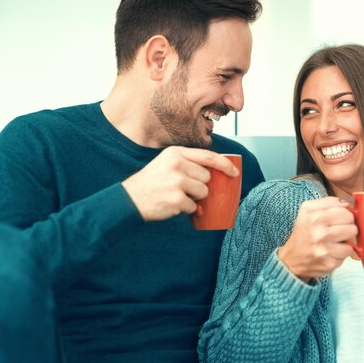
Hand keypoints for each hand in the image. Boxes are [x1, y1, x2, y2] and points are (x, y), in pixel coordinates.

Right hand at [122, 147, 238, 221]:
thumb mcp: (167, 163)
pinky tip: (171, 205)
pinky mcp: (176, 199)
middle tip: (182, 188)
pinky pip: (193, 207)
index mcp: (176, 153)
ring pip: (203, 192)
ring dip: (194, 198)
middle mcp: (177, 164)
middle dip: (200, 186)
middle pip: (207, 177)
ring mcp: (177, 182)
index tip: (234, 172)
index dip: (225, 165)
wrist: (129, 199)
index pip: (208, 156)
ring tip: (176, 196)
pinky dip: (186, 210)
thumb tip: (216, 172)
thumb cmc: (151, 182)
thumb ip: (187, 163)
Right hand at [277, 197, 357, 280]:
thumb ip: (329, 202)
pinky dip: (341, 253)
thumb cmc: (303, 232)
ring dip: (345, 242)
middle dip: (347, 228)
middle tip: (338, 230)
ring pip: (352, 242)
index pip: (345, 212)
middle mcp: (319, 233)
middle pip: (352, 227)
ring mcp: (324, 250)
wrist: (291, 259)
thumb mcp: (307, 210)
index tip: (340, 219)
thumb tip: (349, 203)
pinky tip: (331, 251)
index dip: (345, 215)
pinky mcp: (329, 263)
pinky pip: (346, 255)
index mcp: (315, 217)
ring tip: (334, 241)